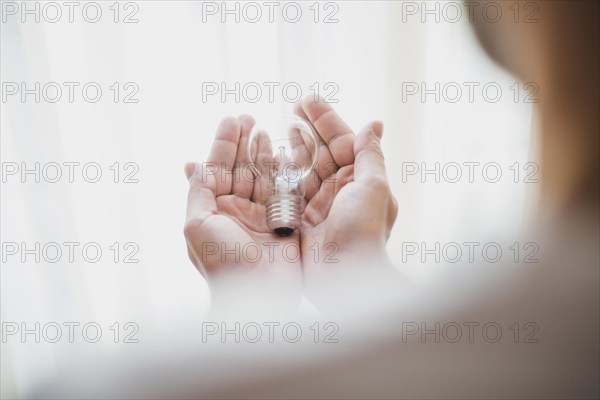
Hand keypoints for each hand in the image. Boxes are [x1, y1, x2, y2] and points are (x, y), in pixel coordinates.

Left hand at [183, 116, 302, 315]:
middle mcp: (235, 211)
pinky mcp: (284, 223)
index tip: (232, 120)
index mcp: (213, 211)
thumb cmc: (222, 262)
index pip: (217, 168)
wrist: (257, 295)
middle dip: (243, 143)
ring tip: (263, 130)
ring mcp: (260, 216)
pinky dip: (284, 172)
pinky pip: (283, 191)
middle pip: (240, 168)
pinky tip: (283, 154)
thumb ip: (198, 191)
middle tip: (249, 118)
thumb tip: (192, 164)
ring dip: (261, 153)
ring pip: (261, 176)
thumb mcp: (197, 223)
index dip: (223, 143)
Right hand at [295, 98, 399, 312]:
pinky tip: (269, 159)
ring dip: (292, 147)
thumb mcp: (373, 187)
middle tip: (291, 108)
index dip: (325, 119)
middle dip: (307, 128)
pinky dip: (278, 174)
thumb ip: (370, 154)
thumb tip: (374, 123)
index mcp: (360, 179)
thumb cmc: (363, 231)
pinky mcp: (300, 220)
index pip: (342, 140)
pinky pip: (288, 191)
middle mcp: (340, 190)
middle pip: (321, 151)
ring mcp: (319, 205)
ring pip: (303, 168)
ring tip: (278, 127)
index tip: (307, 100)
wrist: (345, 277)